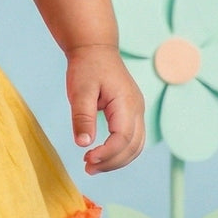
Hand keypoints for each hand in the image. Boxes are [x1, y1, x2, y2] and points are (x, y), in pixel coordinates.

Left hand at [65, 44, 144, 174]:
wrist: (95, 48)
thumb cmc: (87, 67)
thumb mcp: (80, 91)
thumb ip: (83, 117)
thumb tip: (83, 144)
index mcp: (127, 103)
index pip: (123, 139)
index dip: (107, 154)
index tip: (87, 160)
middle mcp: (137, 109)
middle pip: (133, 147)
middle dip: (112, 163)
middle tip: (87, 169)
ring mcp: (137, 111)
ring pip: (136, 146)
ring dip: (117, 161)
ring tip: (92, 166)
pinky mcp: (131, 113)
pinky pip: (132, 139)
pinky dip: (119, 152)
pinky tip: (100, 155)